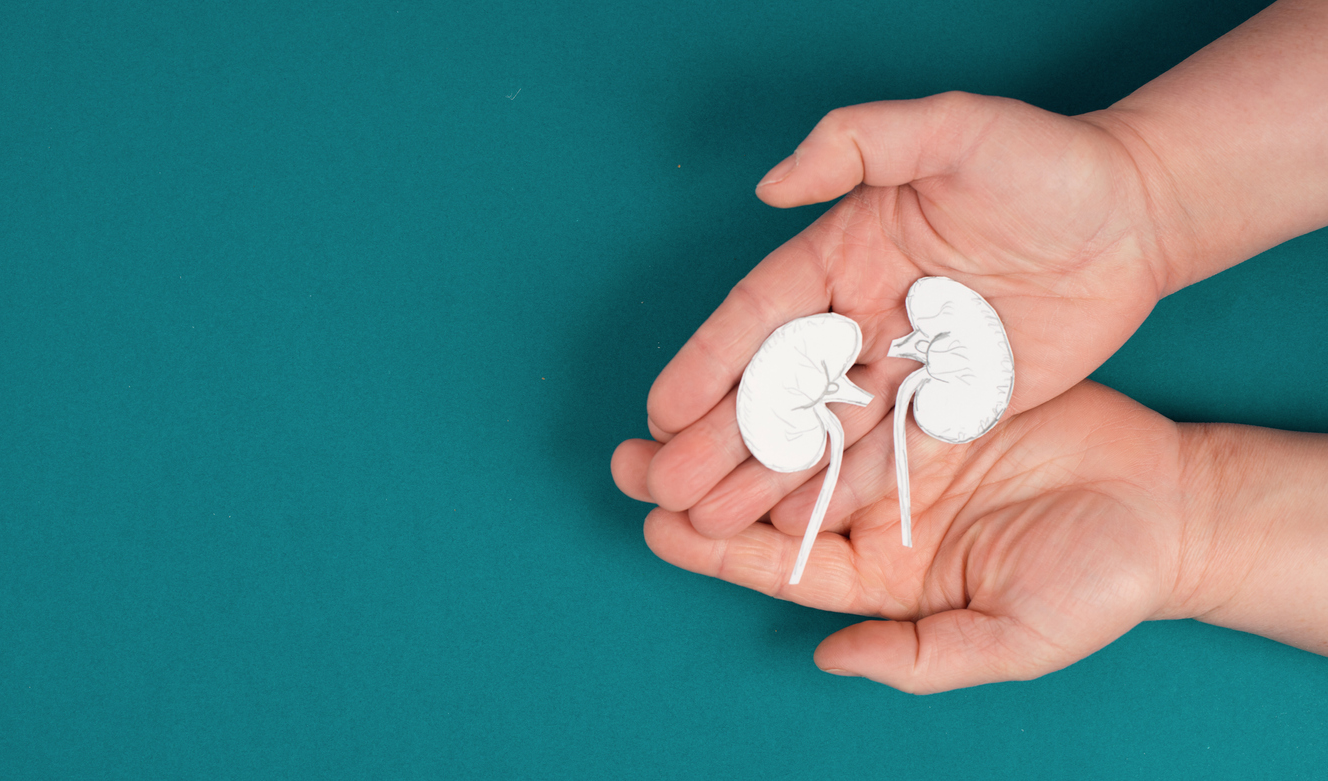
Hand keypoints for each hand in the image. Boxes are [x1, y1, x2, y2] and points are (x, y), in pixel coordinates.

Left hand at [617, 382, 1187, 692]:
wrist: (1166, 508)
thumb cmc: (1095, 584)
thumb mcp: (1010, 637)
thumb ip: (919, 655)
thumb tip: (829, 660)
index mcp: (881, 572)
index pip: (780, 562)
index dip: (715, 550)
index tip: (656, 525)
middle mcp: (874, 509)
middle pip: (769, 495)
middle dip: (700, 477)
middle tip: (627, 458)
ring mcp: (896, 449)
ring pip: (798, 432)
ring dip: (736, 417)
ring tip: (669, 403)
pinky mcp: (925, 396)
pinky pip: (853, 383)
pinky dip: (806, 372)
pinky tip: (758, 354)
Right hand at [637, 92, 1176, 536]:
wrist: (1133, 216)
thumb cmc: (1044, 164)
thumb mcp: (953, 129)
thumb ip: (858, 141)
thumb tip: (770, 187)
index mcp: (847, 251)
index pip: (761, 314)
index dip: (708, 361)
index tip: (661, 410)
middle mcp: (862, 313)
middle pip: (778, 384)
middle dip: (719, 436)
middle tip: (664, 484)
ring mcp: (904, 365)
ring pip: (822, 430)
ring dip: (765, 475)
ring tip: (707, 518)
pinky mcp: (951, 404)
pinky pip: (888, 454)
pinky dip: (842, 489)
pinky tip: (794, 522)